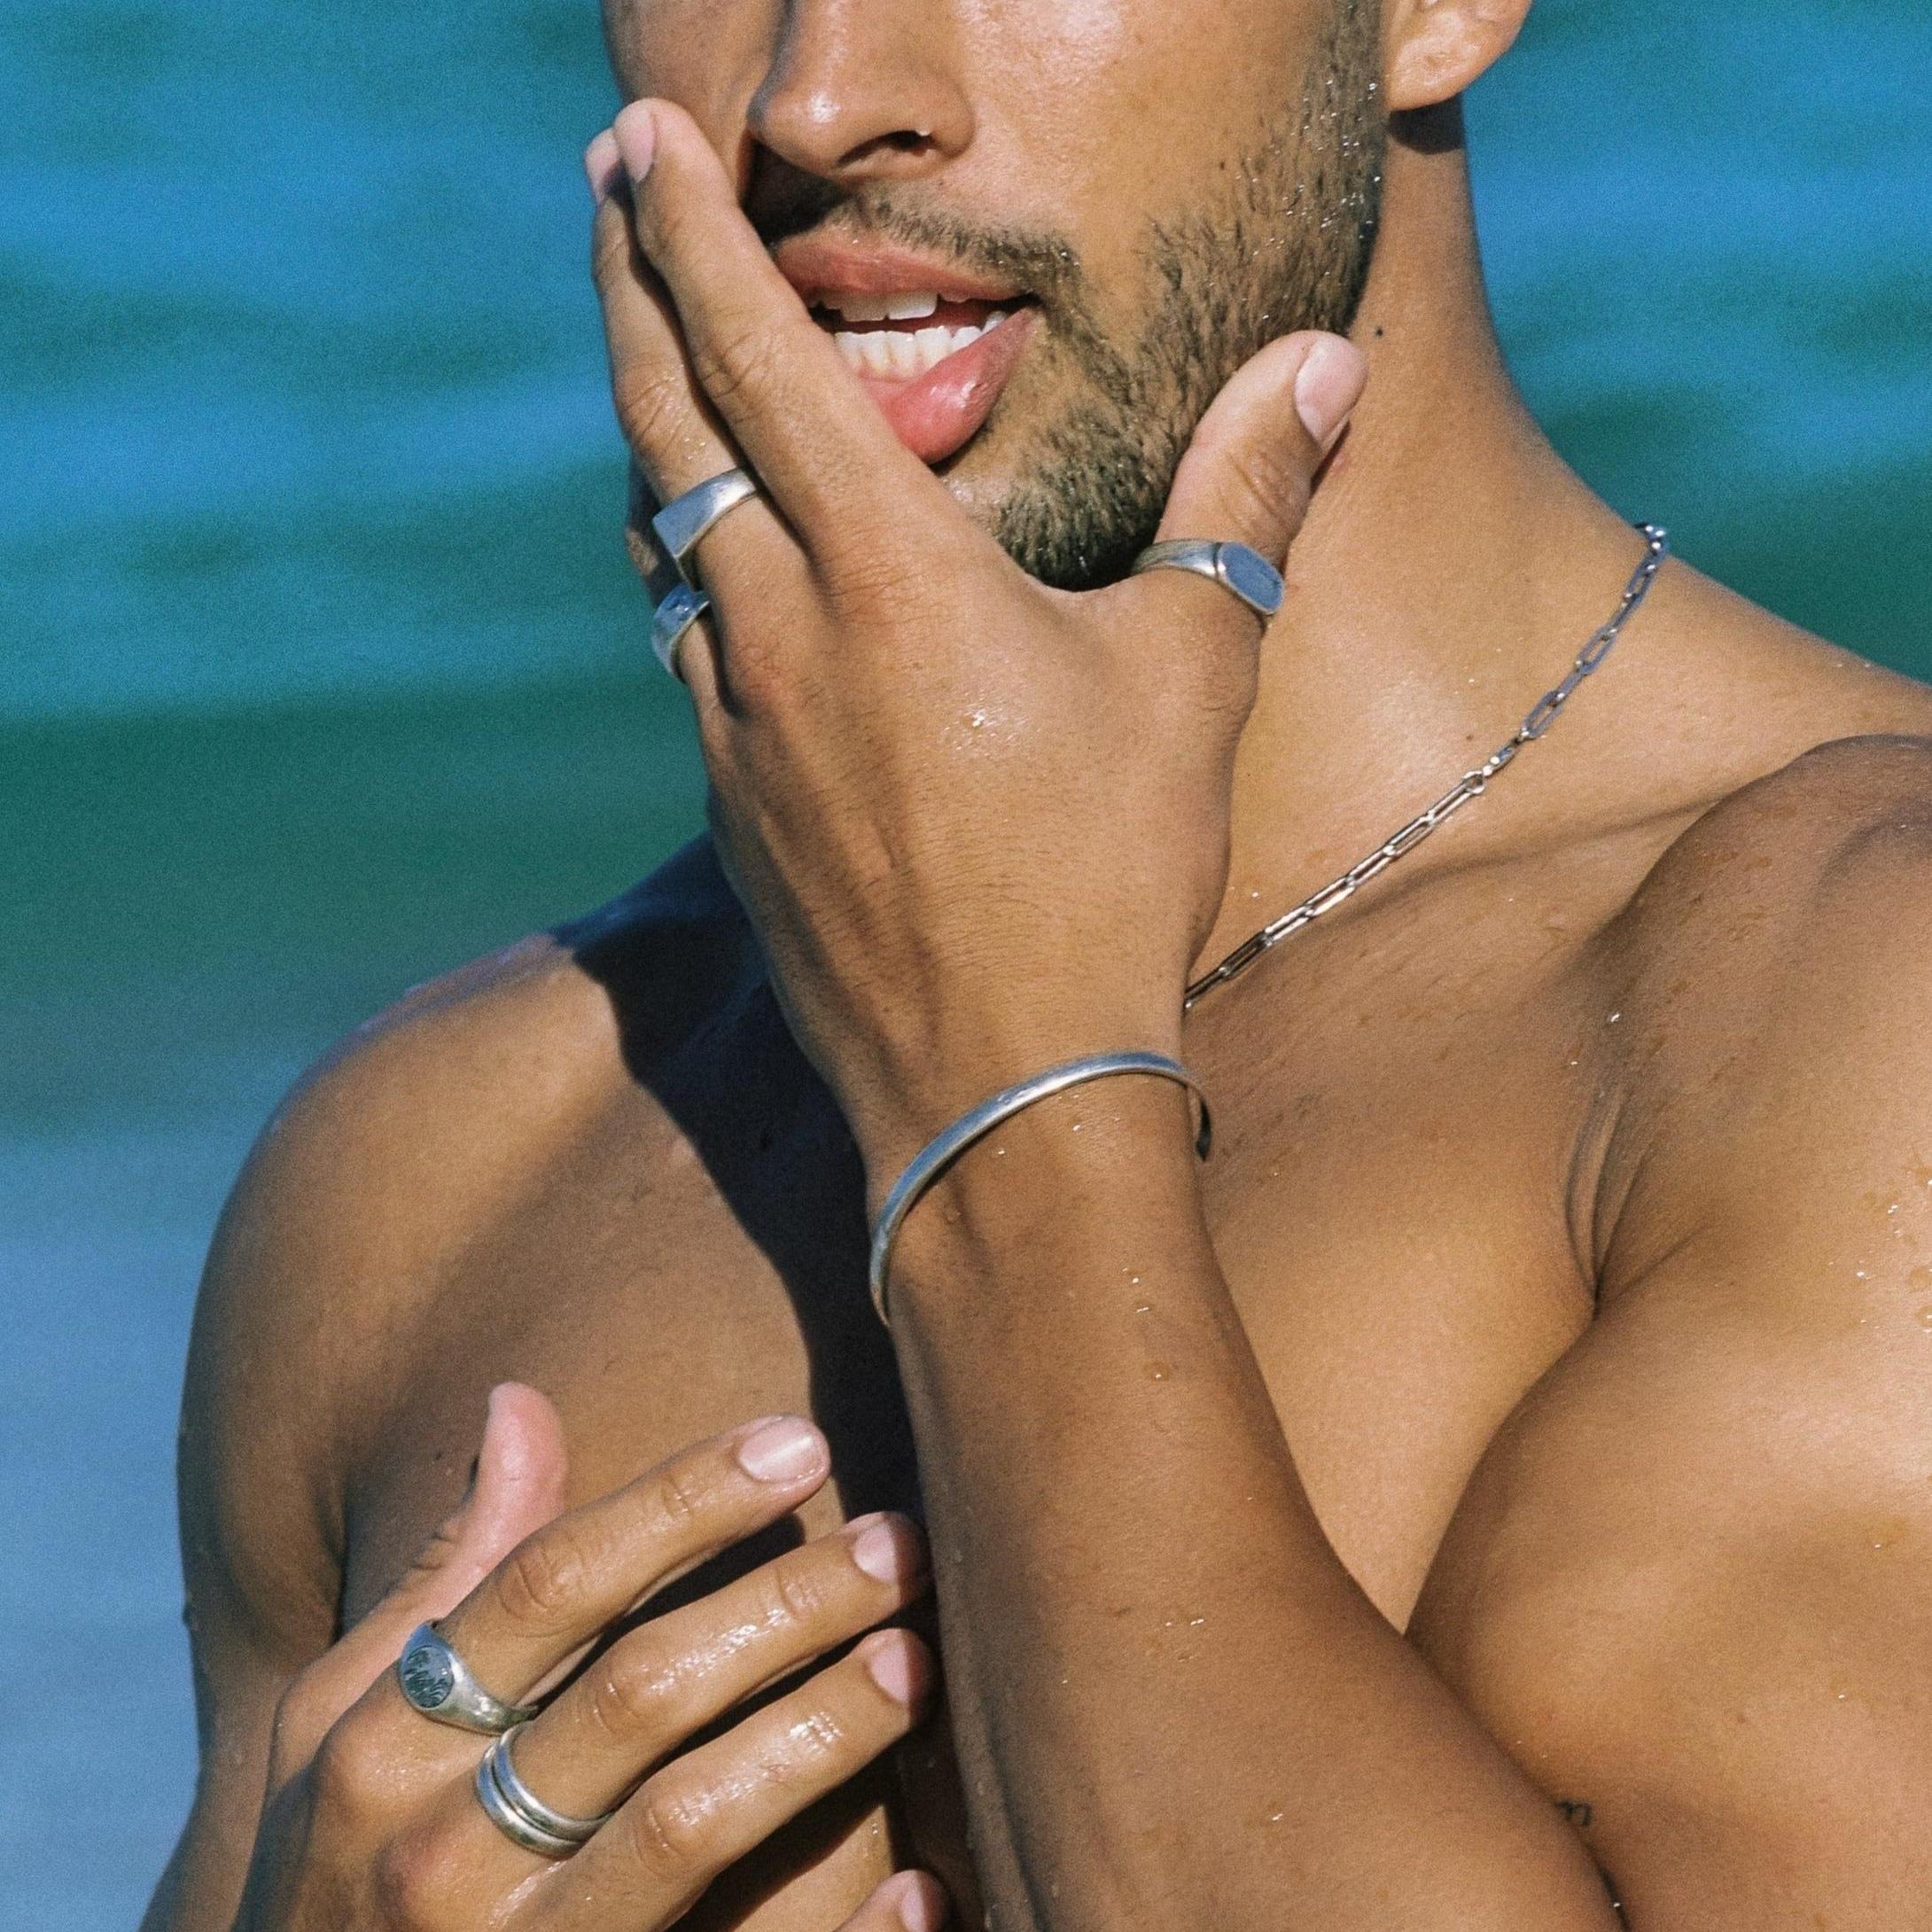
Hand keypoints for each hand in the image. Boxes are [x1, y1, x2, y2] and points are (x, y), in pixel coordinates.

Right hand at [236, 1387, 945, 1931]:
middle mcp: (439, 1851)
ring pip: (692, 1823)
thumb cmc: (346, 1873)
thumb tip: (517, 1402)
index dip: (681, 1502)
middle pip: (642, 1690)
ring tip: (919, 1662)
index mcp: (385, 1745)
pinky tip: (921, 1886)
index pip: (551, 1583)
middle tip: (901, 1544)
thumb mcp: (351, 1726)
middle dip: (784, 1604)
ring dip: (819, 1735)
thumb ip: (449, 1572)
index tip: (797, 1442)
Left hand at [585, 103, 1365, 1191]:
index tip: (635, 135)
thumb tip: (1321, 366)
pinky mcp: (730, 807)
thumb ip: (1245, 505)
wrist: (1001, 1089)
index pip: (756, 353)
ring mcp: (733, 727)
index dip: (687, 229)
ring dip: (650, 435)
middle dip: (625, 288)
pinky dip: (690, 573)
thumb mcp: (1194, 680)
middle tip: (606, 196)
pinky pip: (689, 650)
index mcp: (883, 571)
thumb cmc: (1108, 880)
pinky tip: (719, 580)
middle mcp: (775, 631)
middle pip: (661, 420)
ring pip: (659, 540)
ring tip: (655, 371)